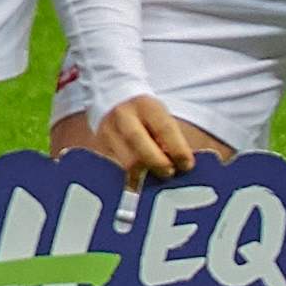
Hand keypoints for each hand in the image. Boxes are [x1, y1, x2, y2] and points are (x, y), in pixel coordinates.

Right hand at [93, 93, 210, 185]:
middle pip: (140, 144)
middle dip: (158, 163)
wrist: (115, 104)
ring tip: (154, 177)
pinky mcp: (99, 147)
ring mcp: (107, 131)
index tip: (187, 165)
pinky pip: (116, 170)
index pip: (164, 128)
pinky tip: (139, 182)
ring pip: (126, 161)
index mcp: (145, 105)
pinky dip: (130, 179)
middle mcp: (123, 116)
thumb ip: (171, 138)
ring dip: (144, 175)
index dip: (178, 150)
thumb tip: (182, 165)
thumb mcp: (161, 116)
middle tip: (169, 173)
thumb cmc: (147, 117)